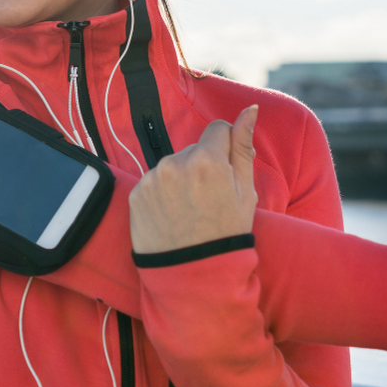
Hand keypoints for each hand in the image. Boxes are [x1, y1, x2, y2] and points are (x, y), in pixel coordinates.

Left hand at [130, 105, 258, 253]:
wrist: (193, 276)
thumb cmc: (227, 234)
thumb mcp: (245, 191)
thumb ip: (243, 146)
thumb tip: (250, 109)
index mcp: (207, 159)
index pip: (217, 130)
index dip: (225, 148)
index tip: (226, 171)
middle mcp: (175, 163)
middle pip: (193, 149)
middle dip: (203, 165)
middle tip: (209, 199)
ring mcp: (152, 179)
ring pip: (172, 165)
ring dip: (181, 179)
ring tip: (190, 210)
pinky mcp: (136, 194)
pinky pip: (154, 182)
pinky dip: (162, 194)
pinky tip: (172, 215)